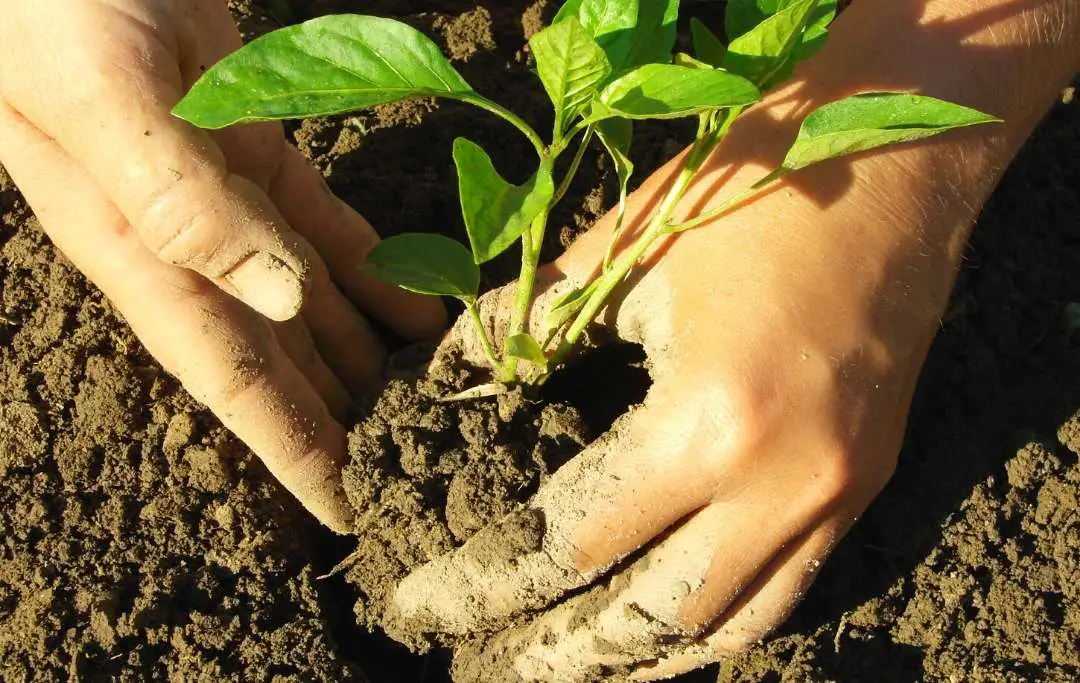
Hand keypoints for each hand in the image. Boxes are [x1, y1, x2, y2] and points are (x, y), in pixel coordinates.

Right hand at [0, 0, 443, 531]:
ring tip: (433, 401)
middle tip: (416, 467)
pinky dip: (377, 271)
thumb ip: (182, 203)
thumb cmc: (52, 9)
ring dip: (370, 355)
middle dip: (344, 420)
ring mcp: (229, 203)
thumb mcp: (105, 99)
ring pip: (313, 304)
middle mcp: (190, 247)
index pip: (231, 382)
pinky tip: (424, 308)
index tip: (350, 511)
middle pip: (282, 360)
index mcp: (144, 256)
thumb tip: (280, 301)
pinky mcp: (259, 152)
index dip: (291, 451)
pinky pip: (328, 230)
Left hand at [391, 0, 1077, 677]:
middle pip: (650, 616)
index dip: (490, 580)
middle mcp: (783, 484)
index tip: (428, 602)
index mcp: (708, 422)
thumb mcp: (623, 253)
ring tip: (573, 663)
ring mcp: (838, 494)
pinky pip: (787, 593)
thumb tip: (450, 380)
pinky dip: (717, 627)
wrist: (897, 153)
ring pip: (726, 628)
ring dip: (641, 657)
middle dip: (561, 652)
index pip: (574, 541)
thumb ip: (527, 330)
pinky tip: (670, 629)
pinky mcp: (867, 484)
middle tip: (491, 661)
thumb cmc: (750, 187)